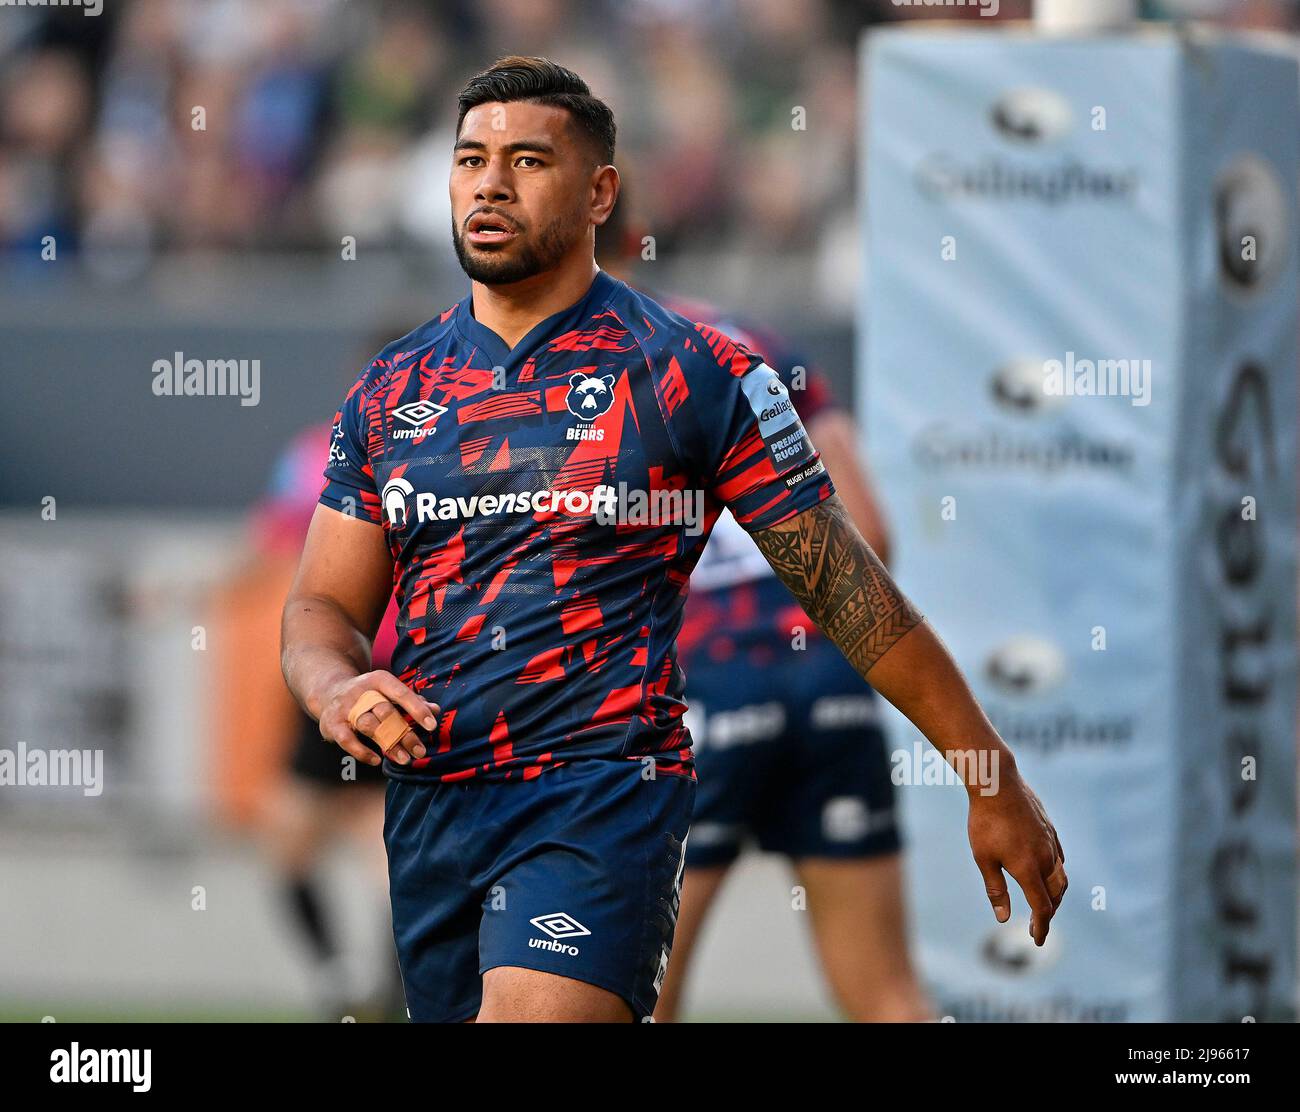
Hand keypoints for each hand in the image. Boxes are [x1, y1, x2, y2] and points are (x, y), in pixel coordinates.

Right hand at [317, 670, 439, 767]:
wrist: (330, 691)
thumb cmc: (369, 695)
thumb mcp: (389, 692)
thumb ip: (412, 701)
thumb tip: (436, 710)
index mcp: (379, 680)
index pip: (401, 693)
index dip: (417, 709)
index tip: (431, 725)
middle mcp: (361, 691)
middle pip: (386, 712)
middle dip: (405, 733)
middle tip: (420, 751)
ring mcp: (345, 708)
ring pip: (369, 726)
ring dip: (388, 744)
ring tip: (404, 759)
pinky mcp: (332, 724)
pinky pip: (347, 739)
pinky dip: (361, 751)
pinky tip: (376, 761)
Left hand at [968, 765, 1065, 945]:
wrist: (997, 783)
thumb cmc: (985, 821)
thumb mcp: (983, 858)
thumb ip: (996, 889)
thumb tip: (1003, 917)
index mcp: (1029, 869)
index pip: (1042, 907)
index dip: (1041, 927)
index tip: (1037, 940)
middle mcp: (1045, 858)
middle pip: (1055, 895)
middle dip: (1049, 912)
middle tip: (1037, 924)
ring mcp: (1050, 842)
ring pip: (1060, 876)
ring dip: (1054, 894)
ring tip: (1044, 902)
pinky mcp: (1050, 830)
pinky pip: (1059, 858)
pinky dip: (1056, 873)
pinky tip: (1047, 873)